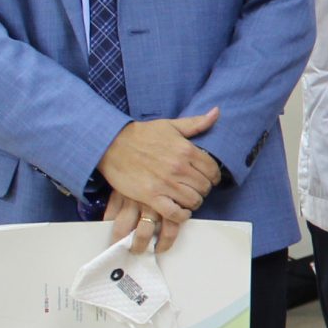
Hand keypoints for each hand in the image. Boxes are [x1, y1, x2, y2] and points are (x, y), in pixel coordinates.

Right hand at [96, 109, 221, 240]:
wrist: (111, 144)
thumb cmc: (141, 134)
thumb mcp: (170, 125)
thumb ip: (196, 123)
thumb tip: (216, 112)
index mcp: (186, 149)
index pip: (212, 170)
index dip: (214, 177)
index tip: (209, 179)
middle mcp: (178, 167)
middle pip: (204, 187)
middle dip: (203, 189)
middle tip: (196, 189)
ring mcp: (165, 183)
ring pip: (193, 200)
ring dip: (193, 202)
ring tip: (188, 198)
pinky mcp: (151, 196)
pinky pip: (174, 213)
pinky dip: (181, 215)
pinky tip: (181, 211)